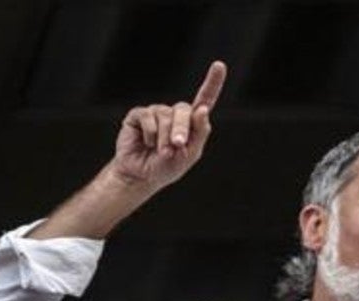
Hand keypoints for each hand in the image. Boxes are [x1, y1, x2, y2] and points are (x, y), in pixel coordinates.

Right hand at [107, 60, 226, 194]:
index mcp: (192, 123)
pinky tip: (146, 142)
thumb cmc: (167, 166)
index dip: (212, 83)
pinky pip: (147, 117)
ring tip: (160, 152)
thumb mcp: (190, 154)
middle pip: (184, 110)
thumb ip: (199, 133)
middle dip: (181, 129)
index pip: (205, 99)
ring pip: (165, 117)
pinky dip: (149, 133)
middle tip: (177, 146)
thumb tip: (203, 110)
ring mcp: (157, 112)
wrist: (141, 175)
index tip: (219, 66)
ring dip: (164, 138)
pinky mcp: (139, 115)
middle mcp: (175, 114)